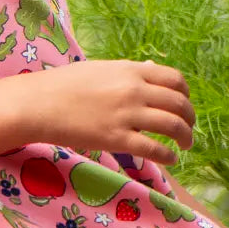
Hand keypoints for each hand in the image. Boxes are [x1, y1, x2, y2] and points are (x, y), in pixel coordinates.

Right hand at [25, 58, 195, 164]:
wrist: (38, 104)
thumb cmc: (64, 85)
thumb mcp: (100, 68)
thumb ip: (129, 71)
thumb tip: (152, 69)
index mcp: (130, 70)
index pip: (175, 80)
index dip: (186, 94)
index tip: (184, 104)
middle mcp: (134, 90)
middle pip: (179, 104)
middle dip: (190, 118)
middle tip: (188, 129)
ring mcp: (126, 115)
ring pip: (173, 126)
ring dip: (186, 138)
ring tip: (185, 146)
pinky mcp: (117, 139)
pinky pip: (154, 148)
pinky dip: (168, 155)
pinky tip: (171, 159)